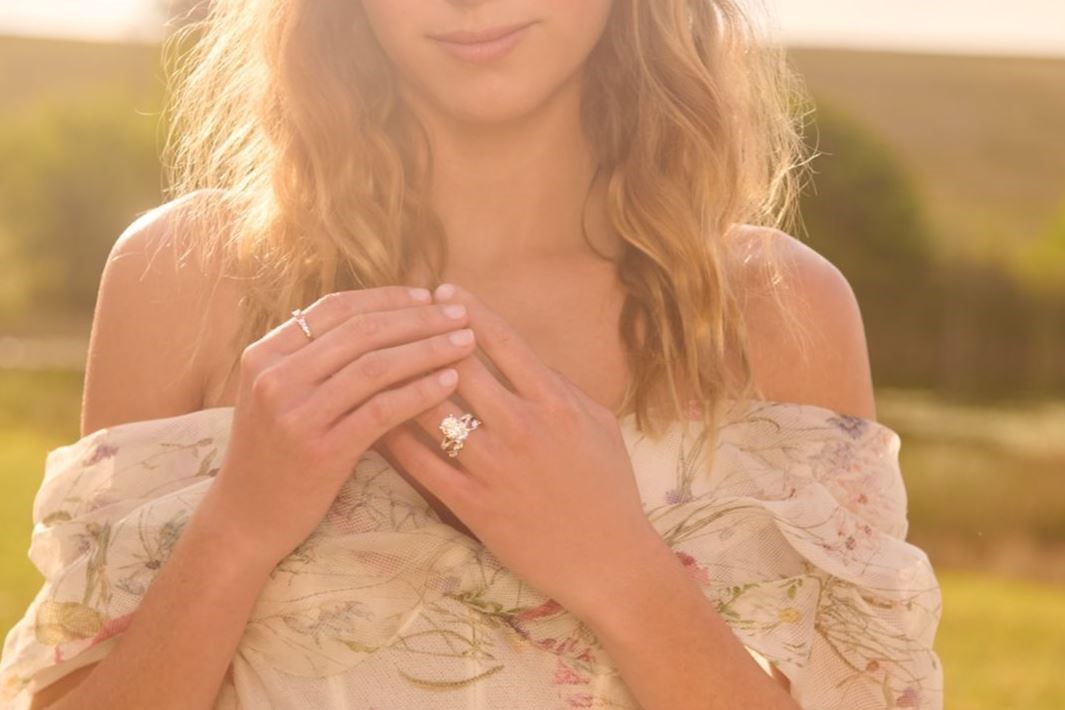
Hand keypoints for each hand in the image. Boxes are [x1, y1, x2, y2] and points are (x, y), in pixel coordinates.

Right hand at [206, 286, 477, 569]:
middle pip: (361, 331)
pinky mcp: (321, 451)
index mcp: (265, 354)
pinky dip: (421, 391)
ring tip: (466, 342)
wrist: (246, 518)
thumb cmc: (276, 451)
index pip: (335, 308)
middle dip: (418, 318)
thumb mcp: (280, 393)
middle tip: (460, 314)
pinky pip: (382, 410)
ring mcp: (295, 415)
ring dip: (429, 348)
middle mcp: (275, 378)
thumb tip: (382, 314)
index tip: (427, 295)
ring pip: (376, 366)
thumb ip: (316, 356)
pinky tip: (450, 382)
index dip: (386, 298)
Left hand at [375, 283, 667, 621]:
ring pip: (432, 410)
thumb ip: (562, 386)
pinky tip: (375, 418)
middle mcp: (522, 427)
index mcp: (555, 403)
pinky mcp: (473, 506)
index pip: (503, 342)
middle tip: (399, 316)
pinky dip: (395, 438)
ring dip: (403, 381)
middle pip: (459, 368)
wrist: (609, 562)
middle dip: (425, 336)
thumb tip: (524, 355)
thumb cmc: (609, 489)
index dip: (469, 311)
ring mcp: (495, 468)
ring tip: (377, 362)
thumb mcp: (600, 425)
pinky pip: (421, 464)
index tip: (444, 290)